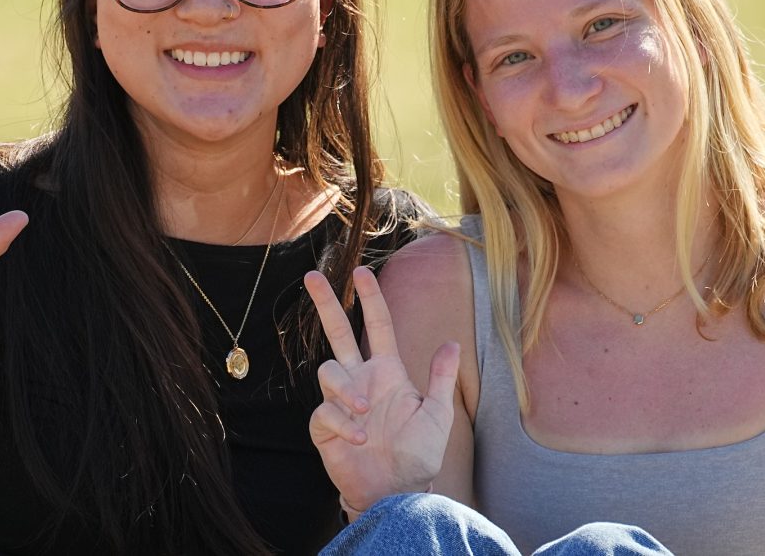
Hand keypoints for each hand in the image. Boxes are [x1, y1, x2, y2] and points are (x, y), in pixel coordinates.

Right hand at [305, 266, 458, 516]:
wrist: (395, 493)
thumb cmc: (417, 456)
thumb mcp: (437, 416)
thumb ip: (440, 379)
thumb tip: (452, 342)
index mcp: (386, 372)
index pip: (377, 326)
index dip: (370, 299)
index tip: (362, 272)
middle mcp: (360, 381)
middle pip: (337, 333)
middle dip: (326, 304)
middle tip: (313, 276)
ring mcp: (340, 402)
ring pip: (329, 372)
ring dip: (346, 391)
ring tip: (364, 414)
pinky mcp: (324, 427)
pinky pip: (324, 411)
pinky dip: (341, 422)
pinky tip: (358, 439)